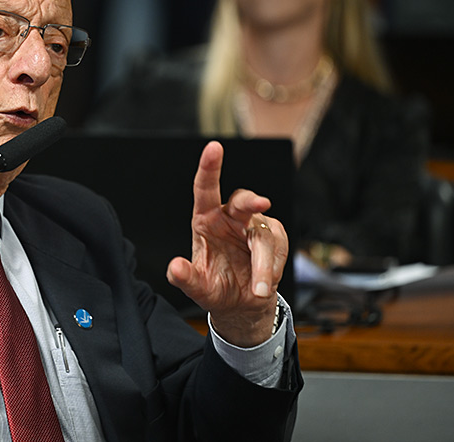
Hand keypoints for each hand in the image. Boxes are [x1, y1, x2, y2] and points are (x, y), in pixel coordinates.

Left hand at [166, 141, 288, 346]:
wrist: (241, 305)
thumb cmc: (216, 288)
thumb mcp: (198, 287)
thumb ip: (185, 278)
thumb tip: (174, 267)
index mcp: (206, 220)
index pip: (205, 189)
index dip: (209, 167)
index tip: (214, 147)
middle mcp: (230, 217)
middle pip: (243, 200)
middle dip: (252, 199)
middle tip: (263, 202)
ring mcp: (254, 226)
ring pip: (264, 234)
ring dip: (264, 263)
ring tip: (259, 288)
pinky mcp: (274, 237)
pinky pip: (279, 247)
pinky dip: (273, 268)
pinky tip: (264, 282)